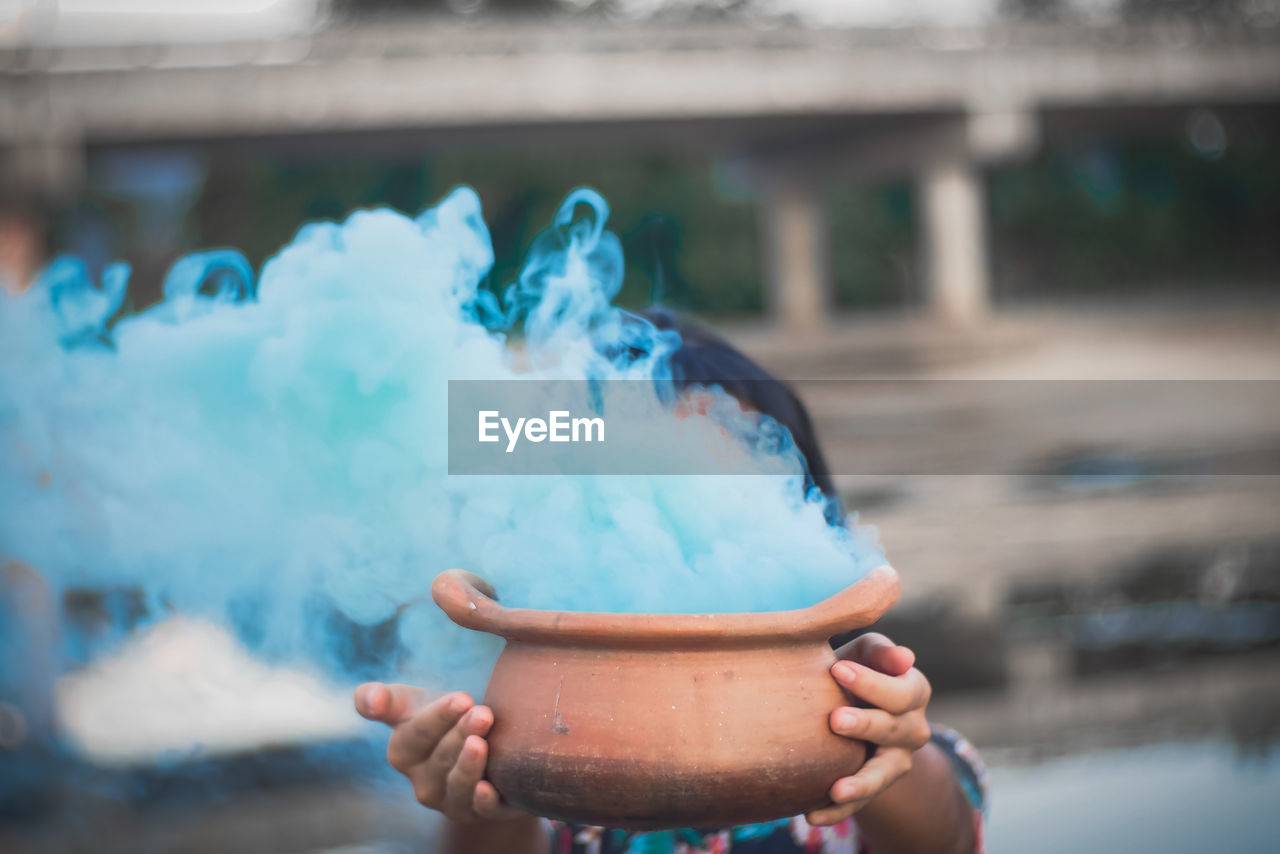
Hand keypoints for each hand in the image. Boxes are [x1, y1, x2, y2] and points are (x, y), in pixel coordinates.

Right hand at [355, 682, 525, 823]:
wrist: (476, 739)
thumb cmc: (438, 717)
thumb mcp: (408, 703)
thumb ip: (382, 698)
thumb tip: (371, 701)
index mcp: (402, 755)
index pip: (417, 735)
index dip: (439, 717)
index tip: (463, 699)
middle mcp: (423, 785)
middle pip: (442, 758)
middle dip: (462, 734)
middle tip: (483, 714)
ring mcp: (450, 802)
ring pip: (458, 786)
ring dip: (468, 766)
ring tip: (481, 743)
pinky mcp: (481, 812)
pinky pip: (480, 812)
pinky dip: (482, 803)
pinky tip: (486, 789)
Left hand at [806, 633, 932, 826]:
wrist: (841, 704)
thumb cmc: (850, 670)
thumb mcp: (863, 653)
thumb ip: (878, 650)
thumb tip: (904, 656)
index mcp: (913, 691)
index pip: (902, 691)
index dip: (872, 682)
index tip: (838, 670)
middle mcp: (911, 729)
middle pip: (894, 730)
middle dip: (866, 725)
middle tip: (835, 719)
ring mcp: (895, 761)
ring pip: (883, 774)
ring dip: (861, 783)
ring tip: (836, 789)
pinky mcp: (873, 785)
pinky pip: (859, 803)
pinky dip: (837, 811)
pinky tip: (812, 815)